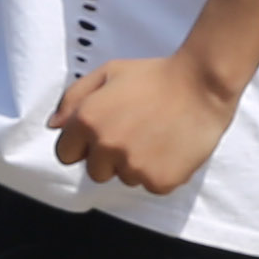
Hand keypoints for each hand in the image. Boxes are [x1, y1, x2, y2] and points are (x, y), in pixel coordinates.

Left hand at [52, 45, 242, 194]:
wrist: (203, 84)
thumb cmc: (155, 75)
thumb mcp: (108, 73)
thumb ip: (74, 98)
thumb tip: (54, 126)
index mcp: (87, 121)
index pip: (66, 154)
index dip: (84, 145)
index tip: (104, 133)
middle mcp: (106, 148)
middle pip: (95, 172)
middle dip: (109, 158)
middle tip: (135, 132)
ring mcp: (133, 167)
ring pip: (125, 178)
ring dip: (136, 164)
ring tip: (157, 136)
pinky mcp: (159, 181)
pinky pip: (151, 185)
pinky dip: (160, 171)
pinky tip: (171, 147)